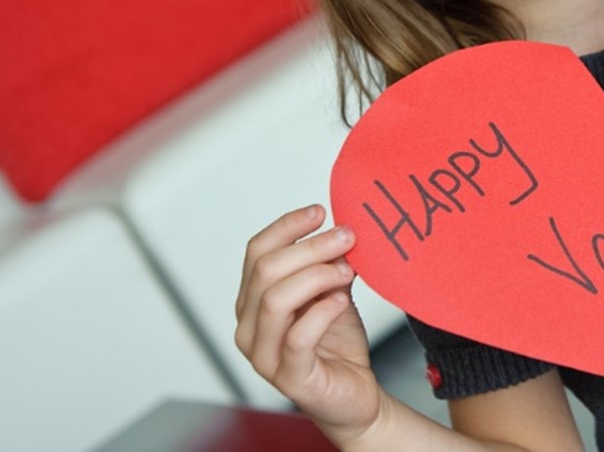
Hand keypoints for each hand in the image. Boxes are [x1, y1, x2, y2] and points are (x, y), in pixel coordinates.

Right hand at [235, 205, 380, 438]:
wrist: (354, 392)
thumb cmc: (337, 342)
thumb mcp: (332, 291)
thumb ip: (328, 264)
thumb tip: (341, 227)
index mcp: (253, 301)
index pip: (256, 251)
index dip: (287, 226)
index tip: (321, 210)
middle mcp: (249, 326)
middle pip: (266, 270)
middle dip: (310, 247)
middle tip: (347, 237)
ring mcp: (264, 355)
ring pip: (275, 299)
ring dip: (317, 275)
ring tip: (348, 271)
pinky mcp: (289, 377)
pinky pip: (297, 337)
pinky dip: (322, 311)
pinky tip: (341, 301)